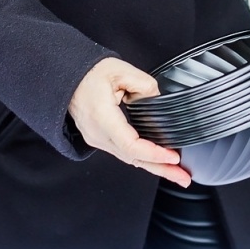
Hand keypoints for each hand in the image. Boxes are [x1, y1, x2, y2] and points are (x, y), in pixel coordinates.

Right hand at [68, 57, 190, 187]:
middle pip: (133, 159)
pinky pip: (125, 153)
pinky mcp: (101, 138)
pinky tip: (158, 162)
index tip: (173, 156)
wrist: (66, 78)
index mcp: (102, 118)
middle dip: (161, 169)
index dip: (154, 153)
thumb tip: (158, 99)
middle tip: (183, 178)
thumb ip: (144, 85)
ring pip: (130, 159)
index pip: (130, 145)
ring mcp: (98, 139)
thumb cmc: (88, 74)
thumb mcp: (119, 70)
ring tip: (177, 174)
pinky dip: (143, 158)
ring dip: (155, 167)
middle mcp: (98, 134)